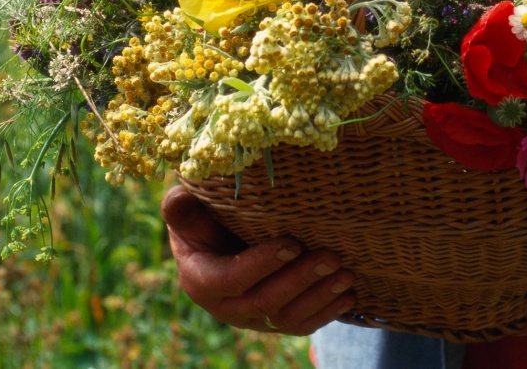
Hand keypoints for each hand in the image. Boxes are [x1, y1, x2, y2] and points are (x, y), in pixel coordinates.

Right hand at [161, 184, 356, 334]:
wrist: (216, 242)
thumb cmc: (203, 218)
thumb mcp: (188, 211)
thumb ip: (181, 208)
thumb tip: (178, 200)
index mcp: (202, 279)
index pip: (231, 279)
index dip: (262, 264)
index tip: (292, 243)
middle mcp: (227, 306)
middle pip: (265, 302)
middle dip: (300, 280)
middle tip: (330, 257)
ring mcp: (253, 318)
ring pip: (287, 319)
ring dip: (319, 298)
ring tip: (345, 274)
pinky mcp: (275, 321)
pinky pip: (301, 325)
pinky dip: (326, 313)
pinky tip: (348, 295)